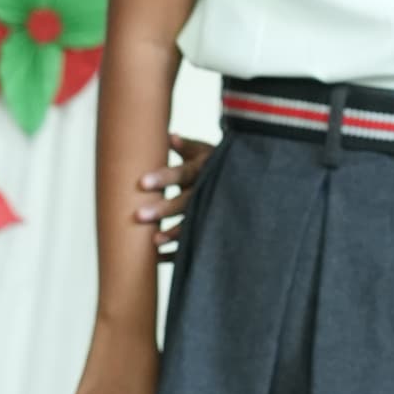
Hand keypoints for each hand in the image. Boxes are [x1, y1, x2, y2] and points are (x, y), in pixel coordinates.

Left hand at [135, 131, 213, 261]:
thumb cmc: (220, 164)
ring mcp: (214, 213)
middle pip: (187, 202)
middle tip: (139, 215)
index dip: (164, 178)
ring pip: (194, 225)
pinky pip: (196, 244)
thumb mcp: (207, 152)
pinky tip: (157, 257)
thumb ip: (187, 146)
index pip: (183, 173)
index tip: (142, 182)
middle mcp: (211, 192)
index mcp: (205, 170)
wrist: (254, 184)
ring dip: (174, 234)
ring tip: (154, 241)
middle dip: (164, 209)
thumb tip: (169, 136)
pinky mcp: (214, 231)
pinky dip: (177, 253)